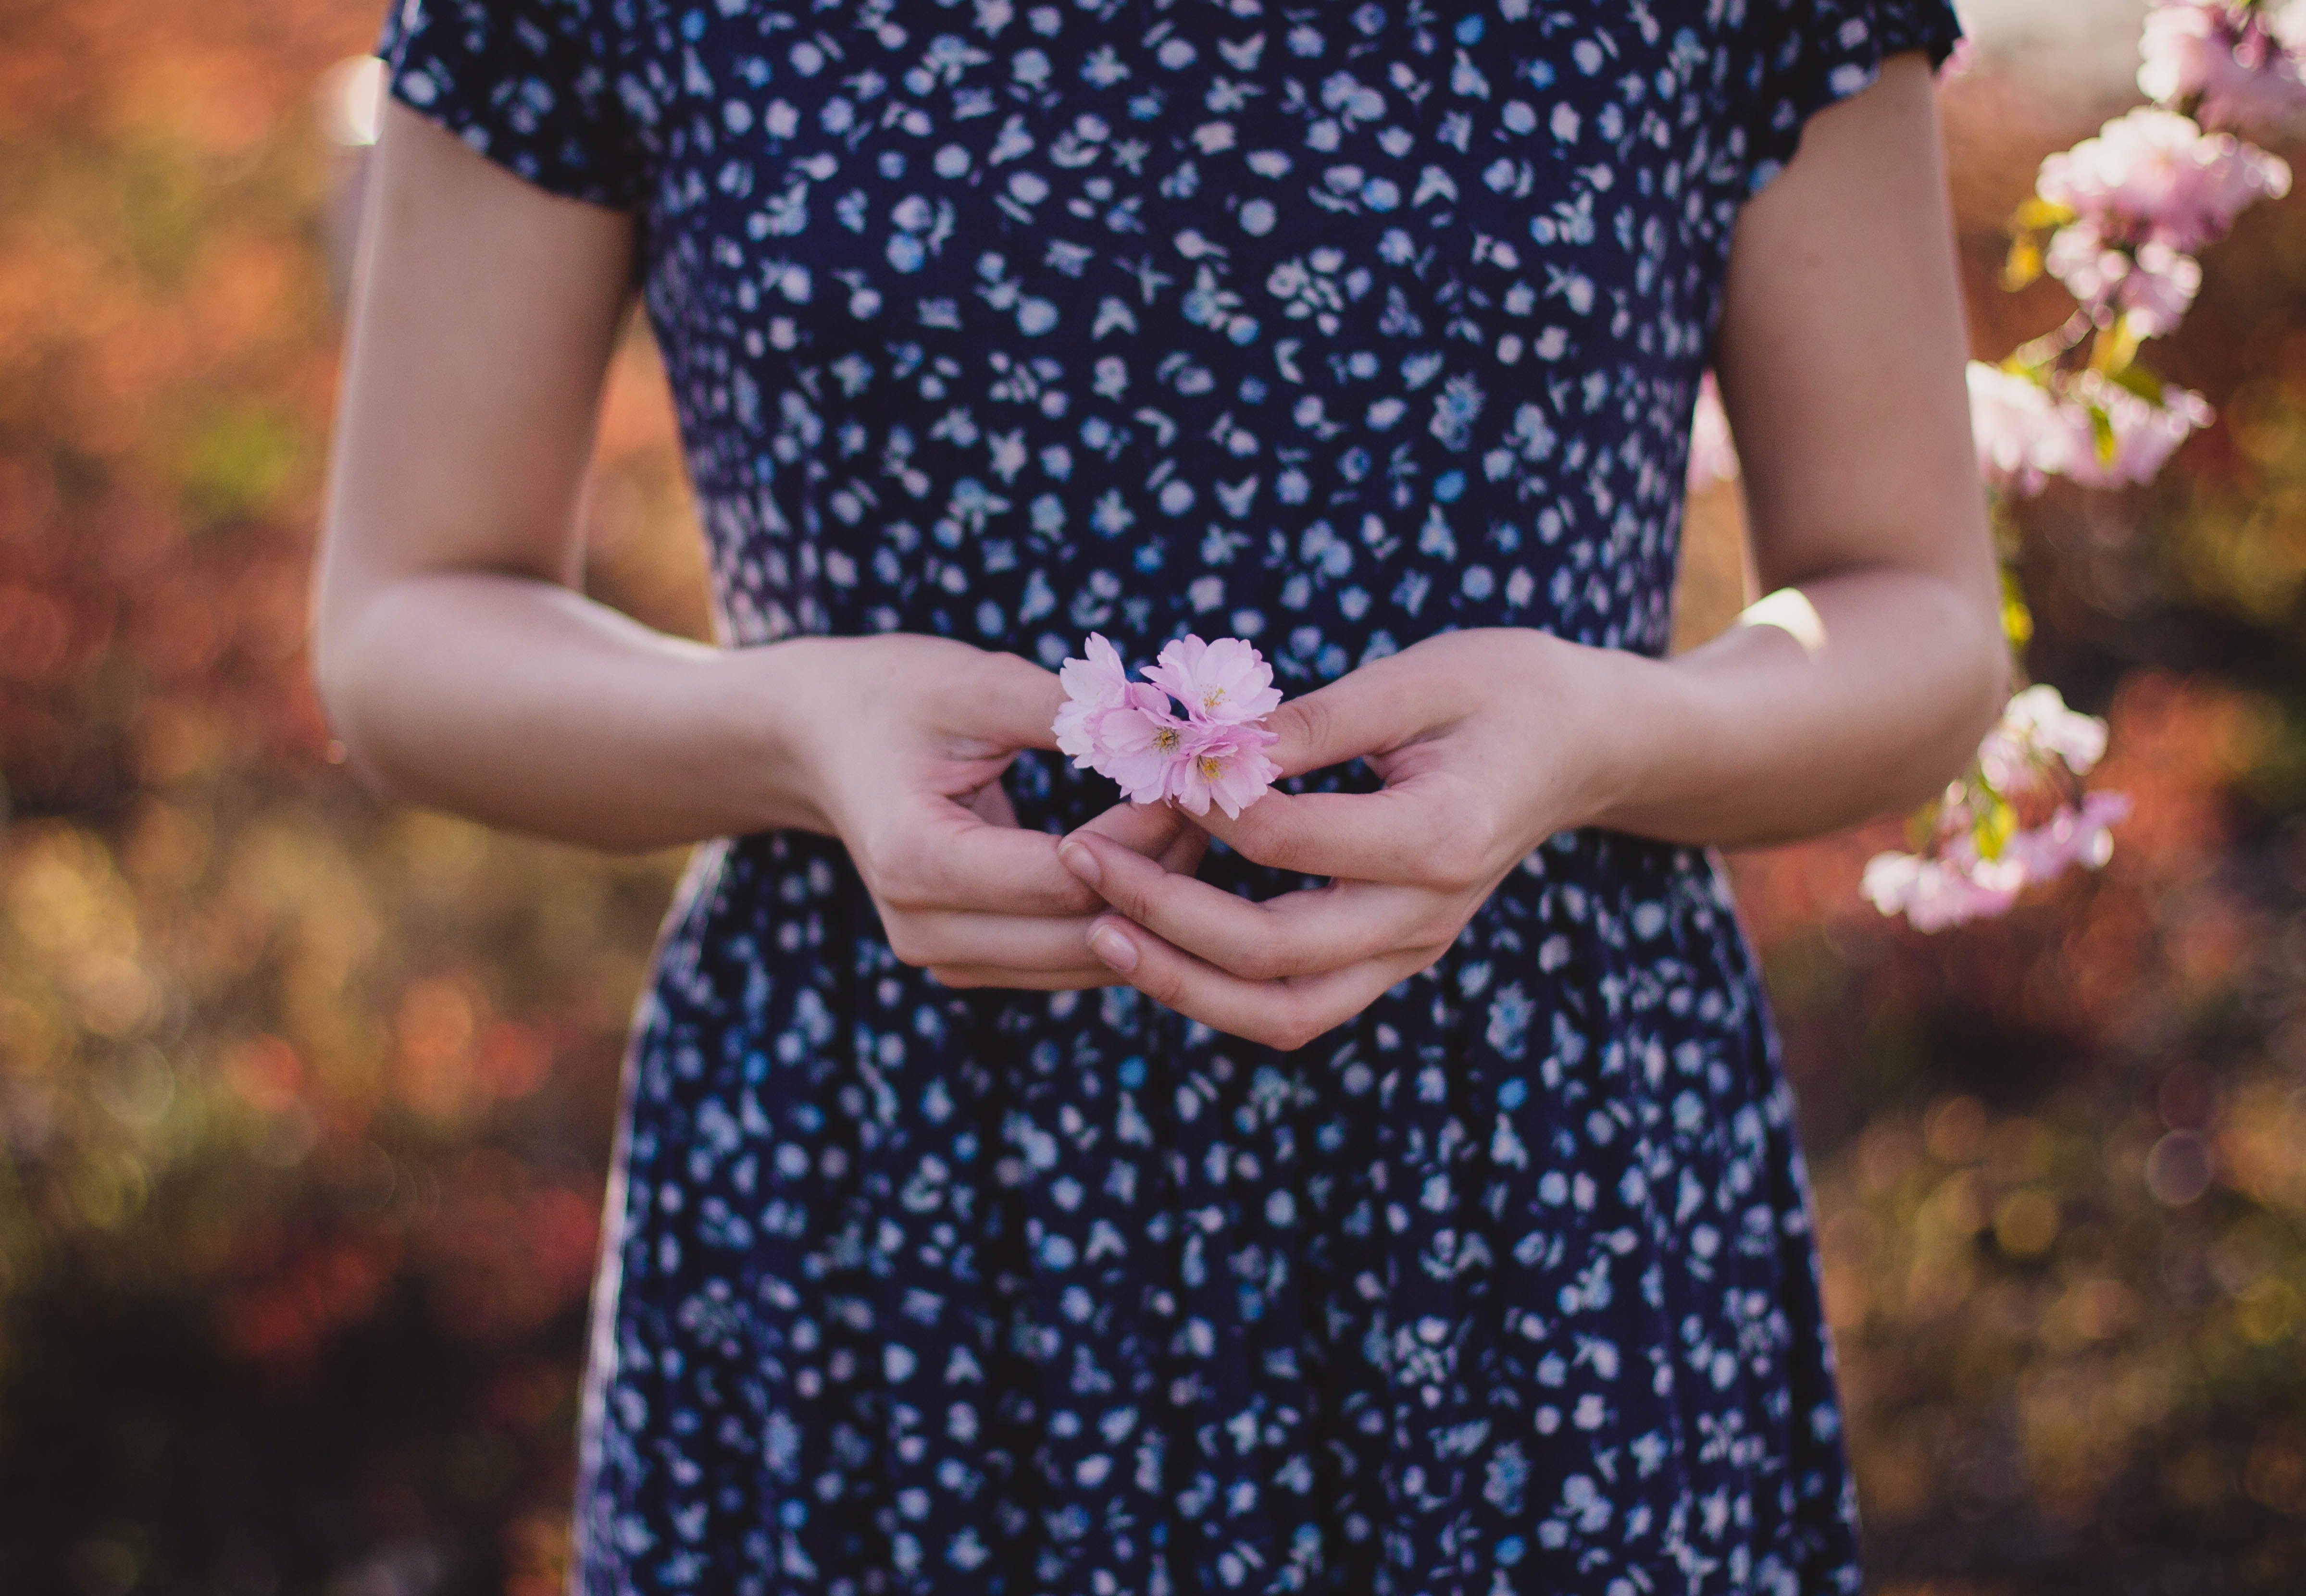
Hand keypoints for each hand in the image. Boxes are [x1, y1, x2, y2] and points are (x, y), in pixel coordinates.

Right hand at [776, 634, 1207, 989]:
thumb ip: (1066, 710)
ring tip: (1195, 823)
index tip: (1197, 776)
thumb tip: (1169, 725)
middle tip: (1218, 803)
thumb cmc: (892, 697)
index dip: (1148, 831)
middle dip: (1165, 873)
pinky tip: (1157, 857)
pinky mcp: (969, 964)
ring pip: (1090, 962)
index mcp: (917, 860)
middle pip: (1087, 934)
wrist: (819, 740)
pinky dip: (1124, 918)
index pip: (1069, 875)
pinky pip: (1072, 962)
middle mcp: (925, 931)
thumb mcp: (971, 682)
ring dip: (1155, 903)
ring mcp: (944, 959)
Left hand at [1055, 629, 1626, 1047]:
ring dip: (1180, 981)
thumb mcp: (1417, 677)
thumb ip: (1313, 719)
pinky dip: (1219, 988)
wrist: (1584, 745)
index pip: (1287, 842)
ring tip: (1097, 929)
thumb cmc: (1505, 689)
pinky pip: (1297, 1007)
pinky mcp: (1393, 960)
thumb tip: (1208, 742)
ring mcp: (1410, 951)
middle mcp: (1425, 916)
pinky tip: (1155, 943)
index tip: (1144, 764)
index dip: (1201, 806)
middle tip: (1078, 858)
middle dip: (1161, 914)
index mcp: (1437, 836)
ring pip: (1281, 1012)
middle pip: (1273, 954)